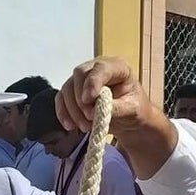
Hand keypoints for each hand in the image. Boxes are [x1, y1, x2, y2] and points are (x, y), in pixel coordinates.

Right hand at [57, 58, 177, 179]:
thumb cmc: (134, 108)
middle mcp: (97, 68)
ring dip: (73, 110)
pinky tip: (70, 126)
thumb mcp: (133, 109)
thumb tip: (94, 110)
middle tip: (90, 118)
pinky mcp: (73, 91)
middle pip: (79, 74)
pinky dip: (63, 113)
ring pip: (68, 87)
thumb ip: (117, 108)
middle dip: (81, 99)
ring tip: (86, 127)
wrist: (129, 118)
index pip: (101, 68)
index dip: (92, 82)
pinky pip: (61, 99)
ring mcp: (84, 79)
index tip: (88, 100)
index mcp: (118, 67)